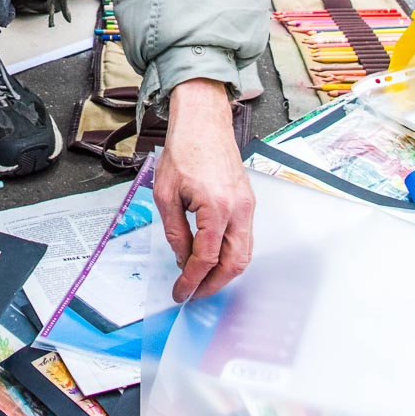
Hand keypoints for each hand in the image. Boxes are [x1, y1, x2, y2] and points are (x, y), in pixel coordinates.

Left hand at [153, 78, 253, 303]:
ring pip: (245, 253)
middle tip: (194, 293)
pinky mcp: (248, 201)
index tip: (180, 293)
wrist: (203, 121)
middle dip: (214, 284)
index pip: (205, 258)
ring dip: (225, 272)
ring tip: (202, 280)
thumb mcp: (166, 194)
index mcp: (216, 208)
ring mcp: (248, 205)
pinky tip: (213, 257)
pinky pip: (244, 237)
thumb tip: (182, 259)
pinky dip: (231, 253)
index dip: (191, 280)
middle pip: (235, 263)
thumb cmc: (183, 150)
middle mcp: (239, 210)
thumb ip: (175, 231)